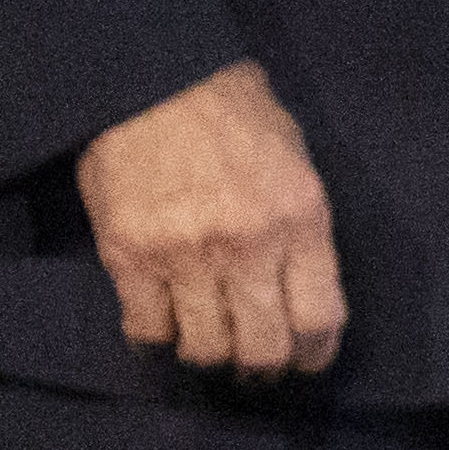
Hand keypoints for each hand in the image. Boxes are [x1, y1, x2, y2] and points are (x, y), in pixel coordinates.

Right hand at [78, 58, 343, 377]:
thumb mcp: (296, 161)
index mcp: (300, 217)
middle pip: (263, 348)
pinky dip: (158, 339)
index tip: (308, 359)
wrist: (157, 81)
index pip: (319, 317)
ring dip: (211, 357)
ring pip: (205, 349)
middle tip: (258, 367)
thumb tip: (303, 288)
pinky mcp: (129, 259)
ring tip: (212, 347)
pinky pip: (147, 331)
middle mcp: (247, 245)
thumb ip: (301, 227)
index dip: (315, 353)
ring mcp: (185, 256)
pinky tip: (166, 325)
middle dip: (264, 368)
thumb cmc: (236, 115)